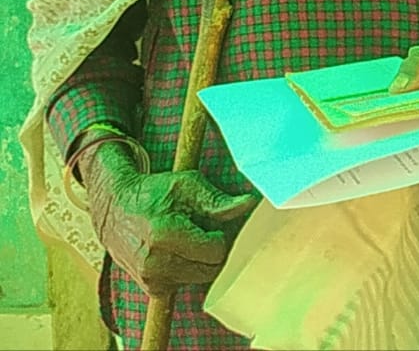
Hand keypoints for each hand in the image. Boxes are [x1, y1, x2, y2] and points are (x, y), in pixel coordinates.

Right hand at [83, 141, 256, 293]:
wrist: (114, 209)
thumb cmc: (153, 193)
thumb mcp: (187, 186)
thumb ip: (217, 201)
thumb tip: (248, 204)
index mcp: (165, 235)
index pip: (216, 251)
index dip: (220, 235)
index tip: (212, 223)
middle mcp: (155, 263)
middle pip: (211, 268)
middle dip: (213, 249)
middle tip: (201, 230)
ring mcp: (151, 279)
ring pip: (201, 277)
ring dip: (201, 261)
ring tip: (187, 239)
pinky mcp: (151, 288)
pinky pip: (186, 283)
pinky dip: (188, 270)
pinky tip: (178, 252)